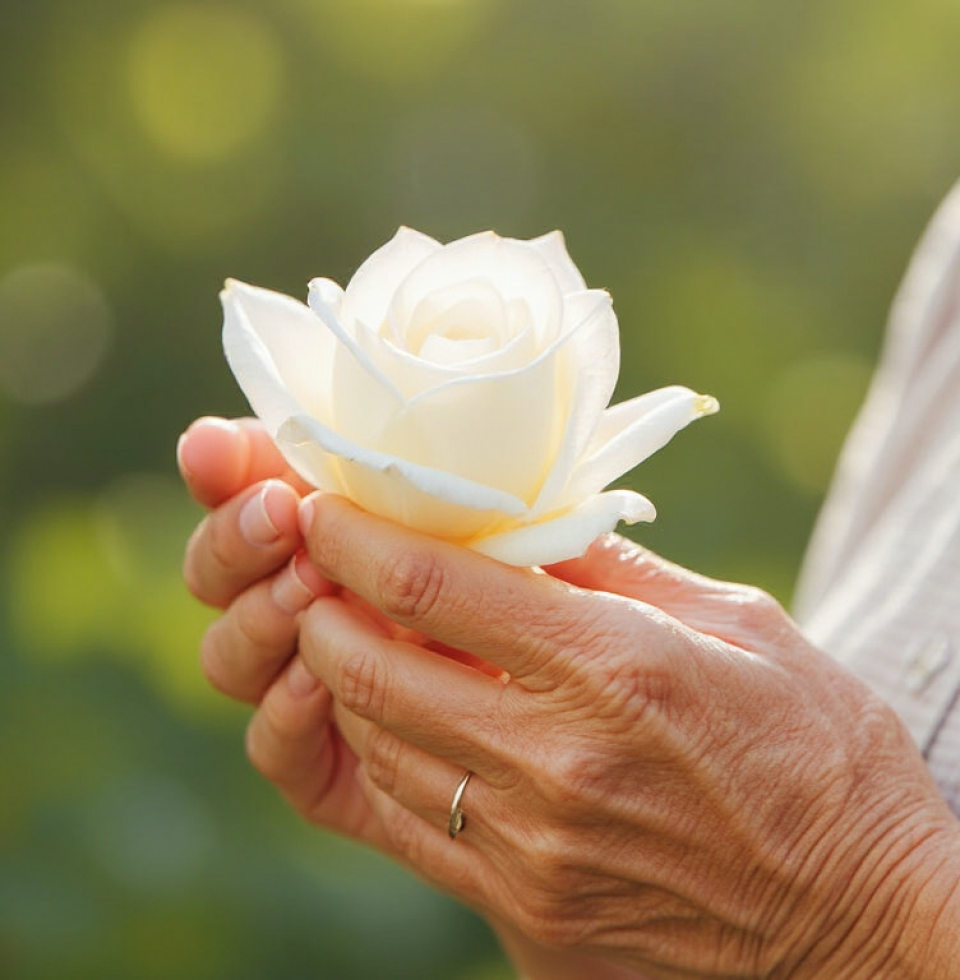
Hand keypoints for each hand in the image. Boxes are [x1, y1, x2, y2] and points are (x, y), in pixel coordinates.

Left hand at [278, 494, 959, 978]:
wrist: (862, 919)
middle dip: (321, 607)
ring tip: (346, 630)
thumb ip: (615, 568)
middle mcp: (556, 761)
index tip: (324, 508)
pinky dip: (379, 752)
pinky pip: (407, 820)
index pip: (432, 588)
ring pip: (374, 744)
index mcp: (614, 668)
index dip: (356, 538)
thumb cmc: (820, 754)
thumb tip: (522, 520)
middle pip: (372, 669)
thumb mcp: (739, 624)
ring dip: (339, 678)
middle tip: (320, 568)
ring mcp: (530, 846)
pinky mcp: (523, 906)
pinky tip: (391, 714)